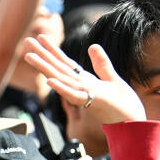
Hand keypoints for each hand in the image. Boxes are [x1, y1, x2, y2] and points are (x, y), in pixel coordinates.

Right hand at [24, 34, 146, 124]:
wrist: (132, 123)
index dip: (53, 50)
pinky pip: (73, 95)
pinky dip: (62, 88)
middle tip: (27, 41)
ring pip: (59, 79)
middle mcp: (79, 86)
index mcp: (83, 80)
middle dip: (42, 54)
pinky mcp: (91, 102)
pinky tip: (50, 81)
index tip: (41, 37)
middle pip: (57, 68)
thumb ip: (102, 64)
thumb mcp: (112, 79)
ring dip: (44, 68)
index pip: (65, 62)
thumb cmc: (122, 105)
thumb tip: (92, 46)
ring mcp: (83, 94)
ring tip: (30, 56)